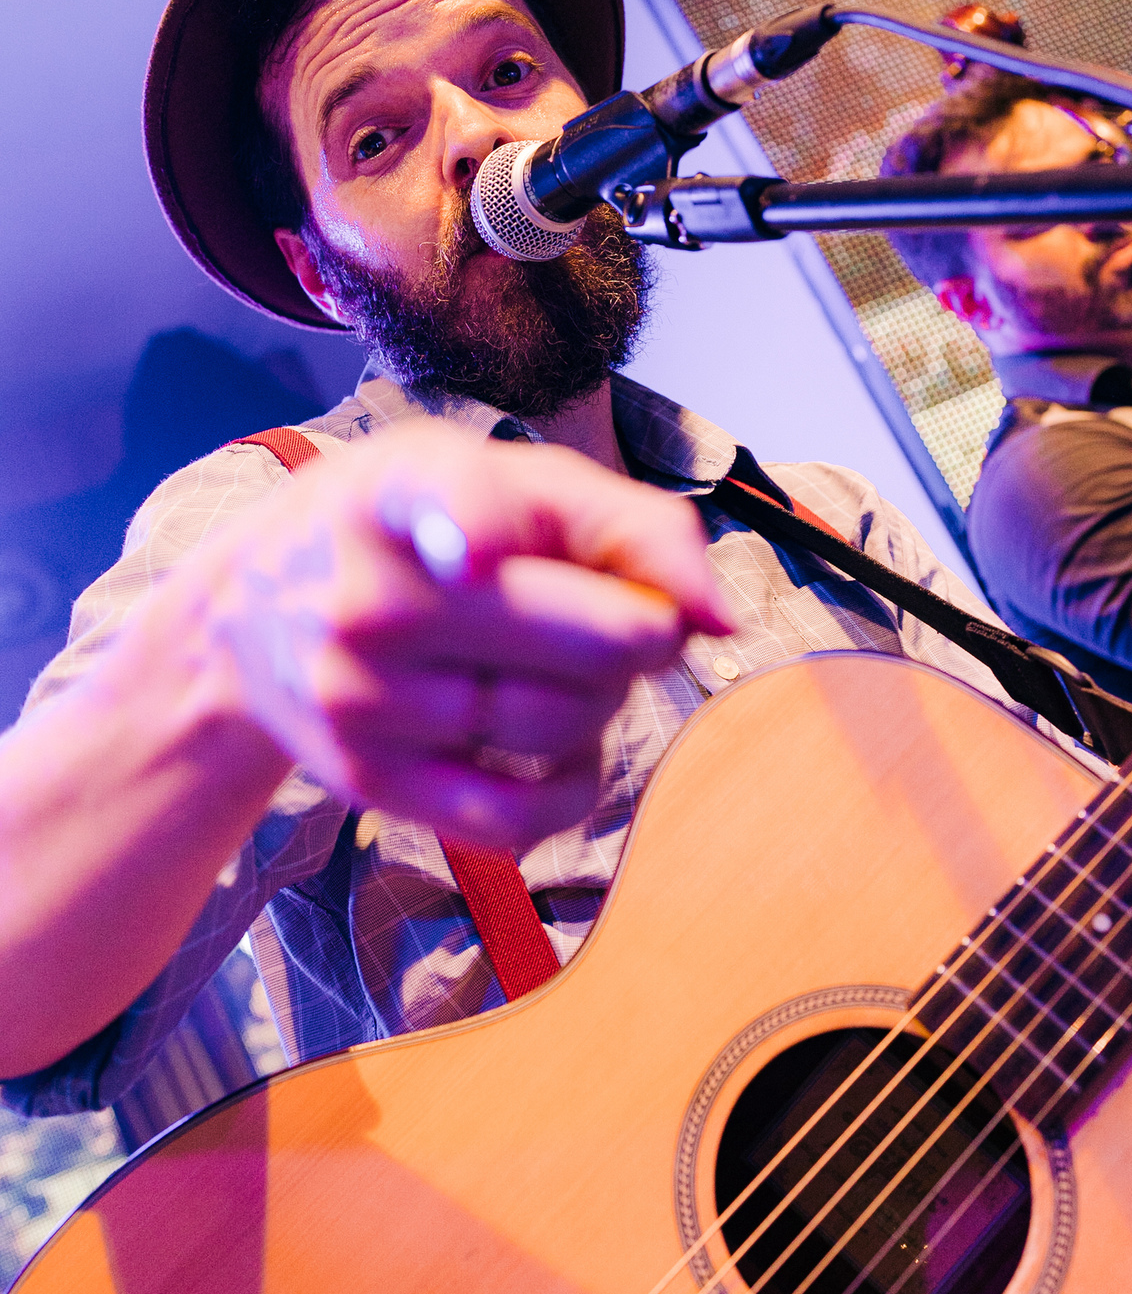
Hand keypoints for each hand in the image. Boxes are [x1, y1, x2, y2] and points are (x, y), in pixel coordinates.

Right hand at [207, 419, 731, 845]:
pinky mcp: (372, 780)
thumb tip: (721, 619)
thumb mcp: (505, 479)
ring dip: (606, 703)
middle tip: (618, 616)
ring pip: (568, 725)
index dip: (474, 527)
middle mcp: (374, 597)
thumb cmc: (412, 530)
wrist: (250, 617)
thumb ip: (631, 523)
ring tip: (565, 667)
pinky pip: (522, 815)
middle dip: (643, 634)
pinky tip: (560, 746)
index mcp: (406, 491)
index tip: (480, 553)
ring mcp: (364, 697)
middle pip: (595, 642)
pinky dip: (573, 785)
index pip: (451, 506)